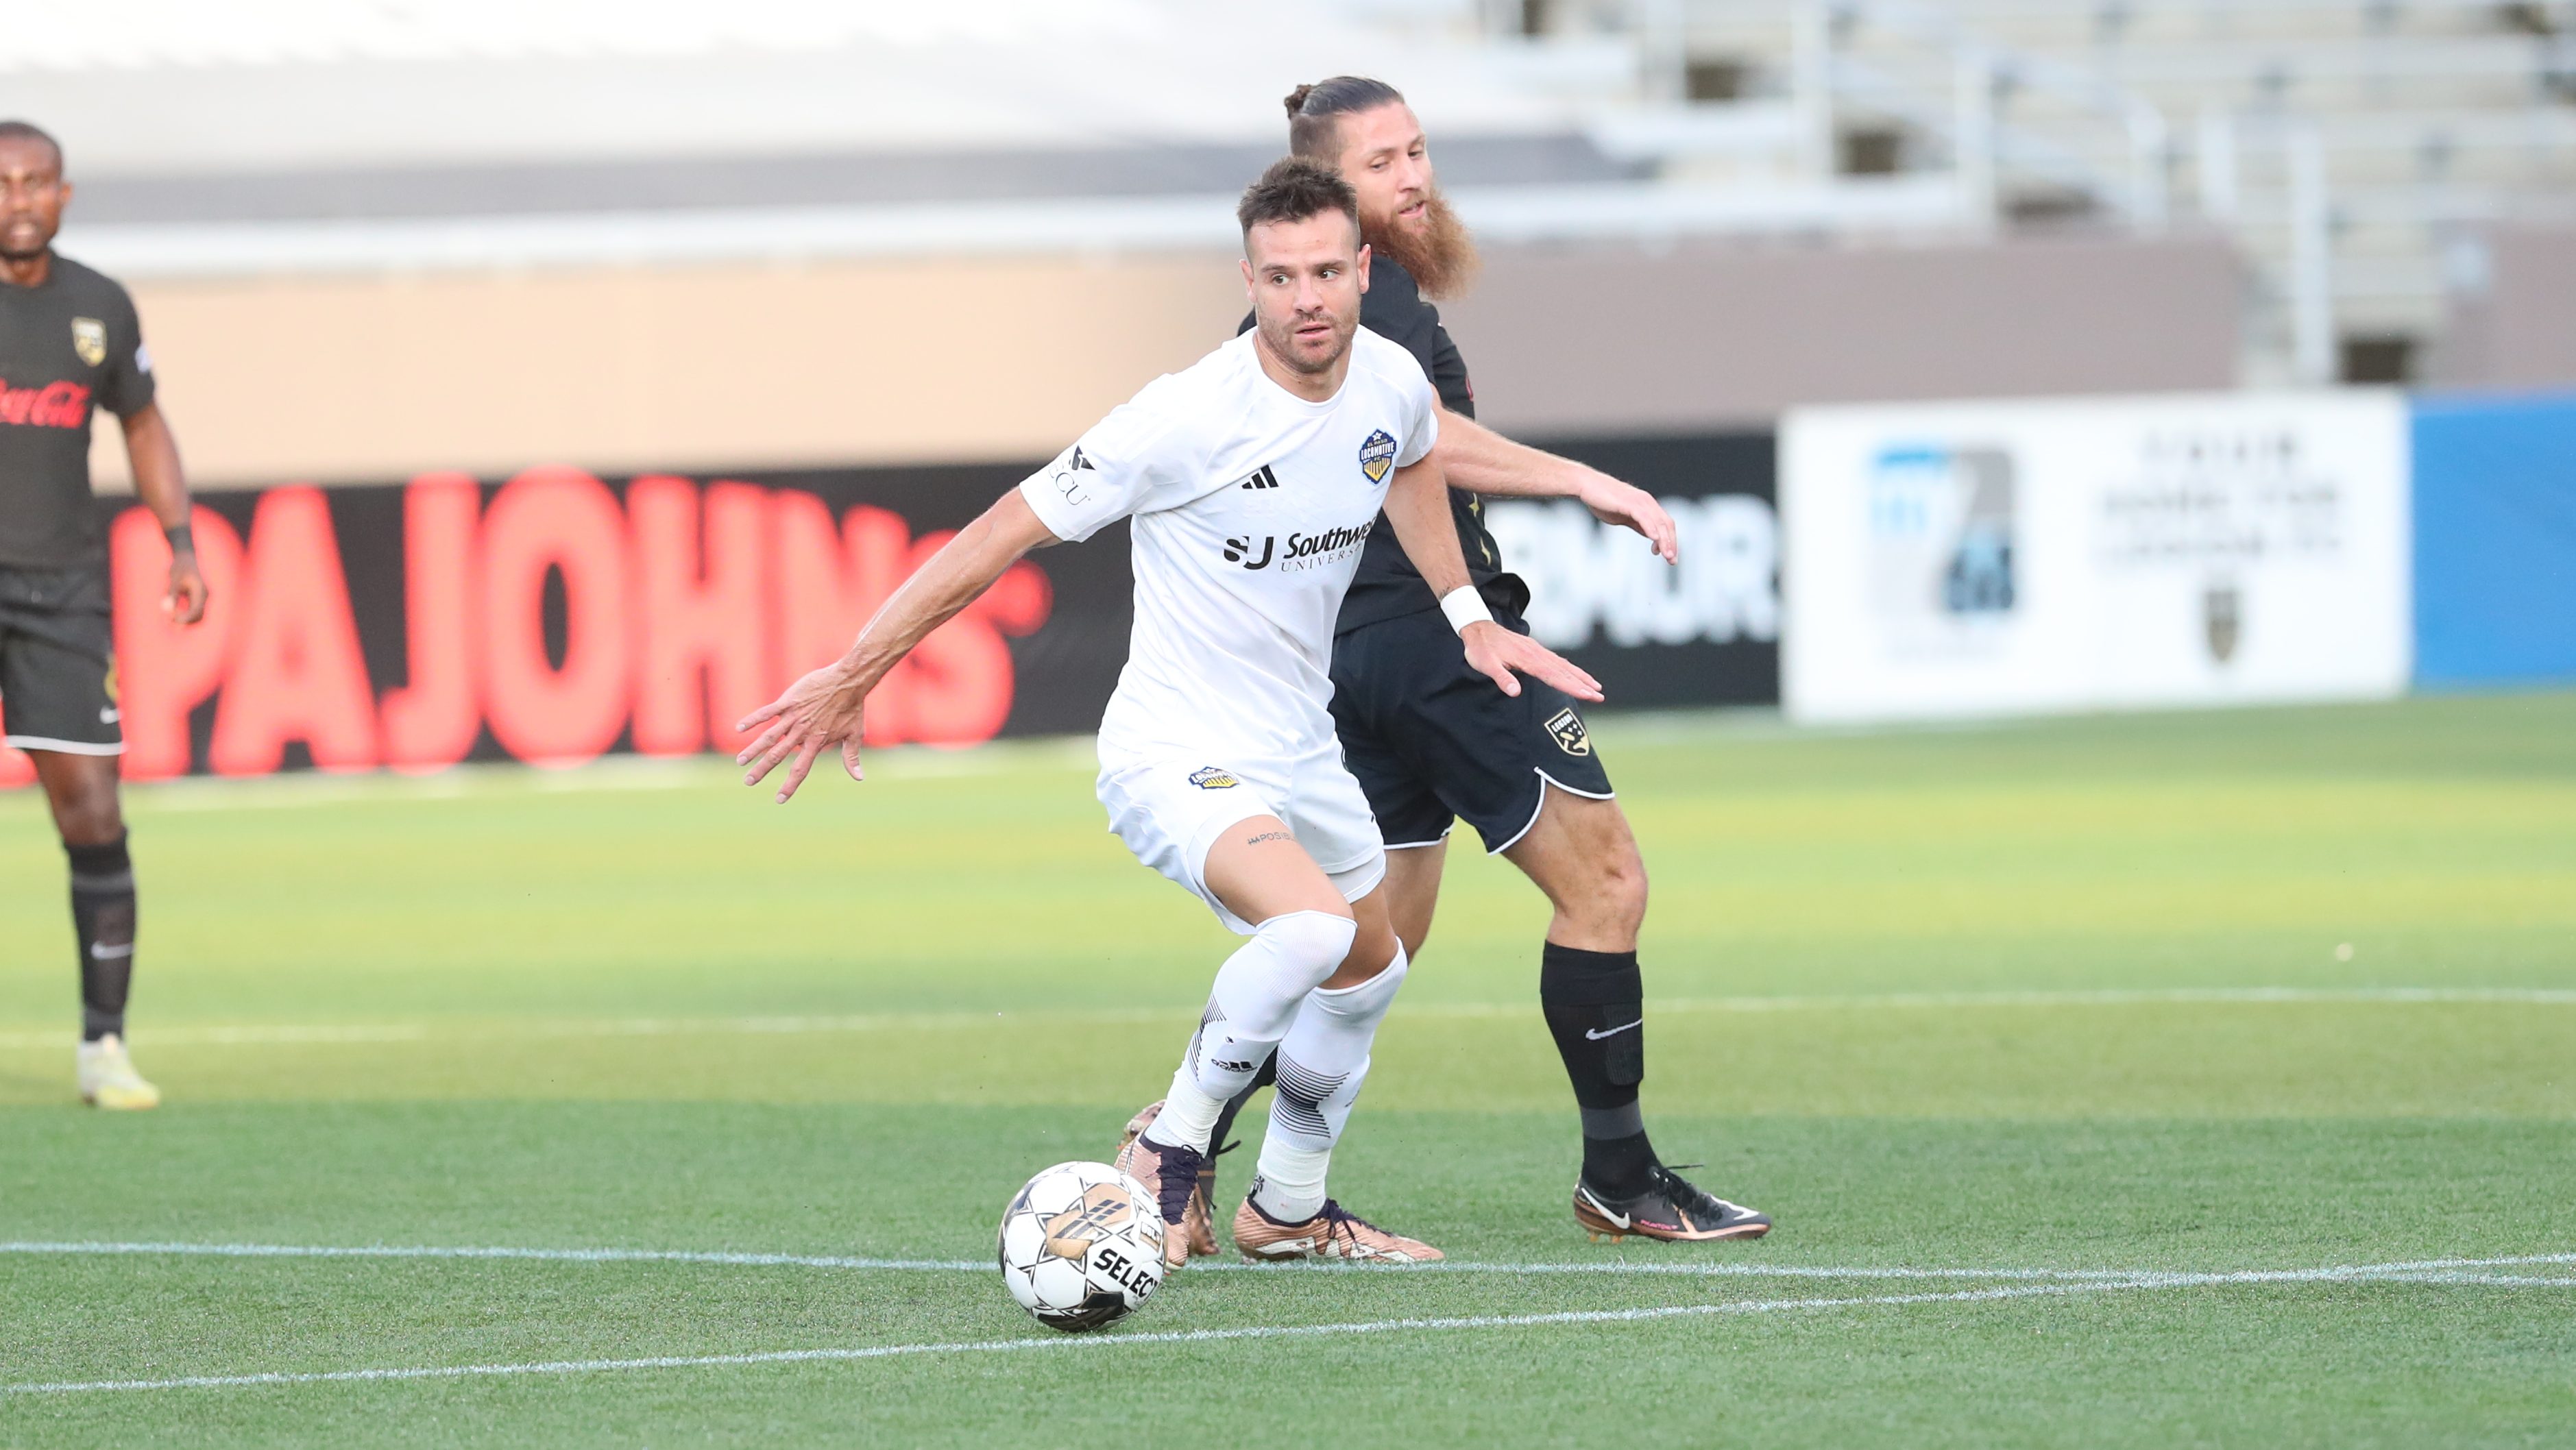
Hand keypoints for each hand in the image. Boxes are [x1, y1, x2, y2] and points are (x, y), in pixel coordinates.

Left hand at [165, 555, 207, 625]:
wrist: (187, 557)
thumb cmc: (180, 566)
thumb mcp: (173, 579)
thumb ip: (172, 594)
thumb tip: (167, 610)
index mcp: (202, 591)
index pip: (197, 611)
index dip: (185, 619)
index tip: (171, 620)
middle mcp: (206, 596)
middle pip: (199, 617)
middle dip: (185, 621)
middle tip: (169, 620)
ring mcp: (204, 598)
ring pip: (198, 616)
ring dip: (185, 619)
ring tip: (169, 618)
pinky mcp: (200, 598)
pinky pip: (195, 611)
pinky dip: (186, 615)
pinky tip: (174, 613)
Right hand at [734, 661, 870, 803]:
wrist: (847, 682)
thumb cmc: (852, 708)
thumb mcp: (855, 735)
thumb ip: (851, 758)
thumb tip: (859, 778)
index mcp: (816, 743)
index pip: (800, 769)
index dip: (789, 785)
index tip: (779, 799)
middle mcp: (802, 732)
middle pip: (777, 755)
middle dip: (761, 770)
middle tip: (748, 782)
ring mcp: (793, 717)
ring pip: (768, 736)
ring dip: (753, 750)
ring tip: (740, 761)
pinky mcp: (788, 702)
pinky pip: (766, 712)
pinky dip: (752, 720)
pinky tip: (739, 728)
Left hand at [1461, 620, 1602, 702]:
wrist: (1478, 627)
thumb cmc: (1480, 649)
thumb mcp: (1485, 665)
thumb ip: (1501, 678)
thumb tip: (1515, 692)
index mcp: (1527, 659)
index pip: (1553, 676)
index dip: (1571, 686)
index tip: (1587, 694)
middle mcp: (1536, 654)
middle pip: (1564, 671)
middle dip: (1583, 684)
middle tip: (1600, 697)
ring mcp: (1537, 650)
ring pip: (1564, 665)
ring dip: (1581, 676)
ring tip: (1597, 687)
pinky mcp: (1535, 649)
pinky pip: (1557, 660)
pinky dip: (1570, 668)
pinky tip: (1577, 674)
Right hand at [1575, 472, 1677, 564]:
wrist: (1586, 485)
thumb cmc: (1603, 500)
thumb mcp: (1624, 517)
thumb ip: (1638, 525)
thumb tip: (1651, 535)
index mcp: (1647, 505)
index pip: (1665, 524)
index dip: (1670, 540)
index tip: (1669, 557)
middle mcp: (1647, 502)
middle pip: (1666, 524)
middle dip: (1671, 543)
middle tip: (1672, 561)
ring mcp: (1639, 501)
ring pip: (1658, 522)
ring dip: (1664, 540)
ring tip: (1667, 555)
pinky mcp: (1629, 503)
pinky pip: (1644, 517)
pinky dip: (1650, 528)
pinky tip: (1654, 539)